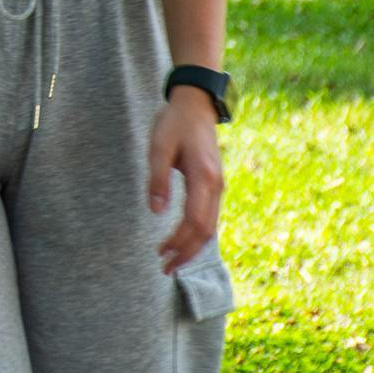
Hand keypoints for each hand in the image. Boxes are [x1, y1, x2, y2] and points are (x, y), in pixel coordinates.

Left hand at [149, 87, 224, 274]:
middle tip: (165, 268)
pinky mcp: (214, 184)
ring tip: (172, 260)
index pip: (194, 222)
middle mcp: (216, 186)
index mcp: (204, 178)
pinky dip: (197, 234)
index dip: (179, 243)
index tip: (161, 254)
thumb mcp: (159, 146)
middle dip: (186, 253)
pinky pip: (209, 217)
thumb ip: (157, 178)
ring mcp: (218, 186)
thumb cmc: (174, 122)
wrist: (196, 104)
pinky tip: (183, 240)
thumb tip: (156, 211)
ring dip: (192, 246)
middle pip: (205, 231)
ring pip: (210, 227)